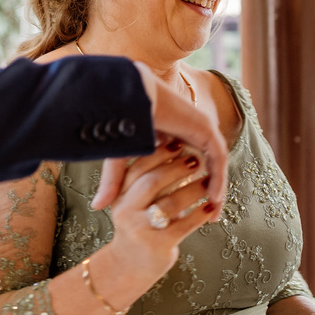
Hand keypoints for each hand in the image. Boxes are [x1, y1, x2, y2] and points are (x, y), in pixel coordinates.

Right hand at [92, 63, 227, 214]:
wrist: (130, 96)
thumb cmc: (121, 122)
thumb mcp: (119, 159)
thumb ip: (114, 181)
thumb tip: (96, 207)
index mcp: (172, 135)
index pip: (186, 166)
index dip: (185, 190)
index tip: (183, 215)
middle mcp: (189, 132)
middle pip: (206, 167)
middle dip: (208, 192)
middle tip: (211, 218)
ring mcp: (200, 129)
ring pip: (215, 165)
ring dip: (217, 189)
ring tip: (215, 214)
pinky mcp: (206, 128)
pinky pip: (218, 158)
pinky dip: (218, 178)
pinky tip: (214, 198)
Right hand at [101, 140, 218, 277]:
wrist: (130, 267)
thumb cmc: (139, 226)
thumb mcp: (134, 203)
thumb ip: (147, 180)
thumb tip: (169, 145)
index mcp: (119, 196)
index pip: (137, 168)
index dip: (158, 154)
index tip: (176, 143)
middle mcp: (126, 211)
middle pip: (152, 182)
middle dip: (176, 168)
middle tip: (195, 160)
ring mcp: (142, 230)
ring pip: (171, 203)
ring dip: (193, 189)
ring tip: (207, 182)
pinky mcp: (159, 246)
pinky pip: (185, 225)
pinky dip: (200, 213)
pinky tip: (211, 207)